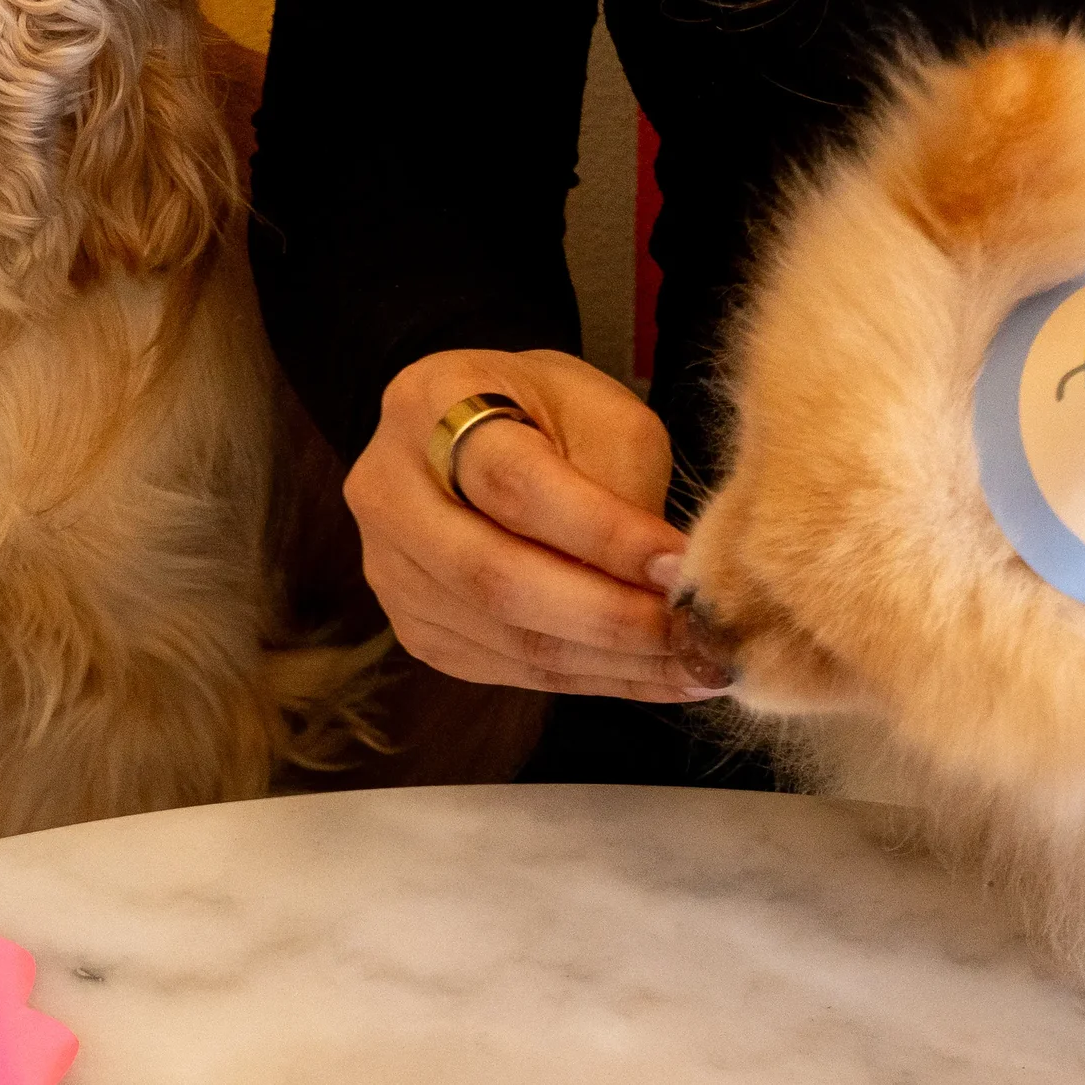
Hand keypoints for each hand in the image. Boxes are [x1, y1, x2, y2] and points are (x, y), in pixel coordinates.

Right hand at [345, 348, 723, 701]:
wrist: (472, 436)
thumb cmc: (548, 415)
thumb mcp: (598, 413)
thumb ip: (618, 489)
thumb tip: (664, 586)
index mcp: (429, 405)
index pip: (515, 486)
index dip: (602, 535)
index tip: (682, 566)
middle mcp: (387, 493)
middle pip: (497, 579)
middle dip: (609, 616)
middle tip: (694, 634)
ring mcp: (392, 572)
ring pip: (507, 639)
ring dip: (613, 662)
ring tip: (697, 666)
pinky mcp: (417, 629)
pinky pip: (509, 669)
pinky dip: (593, 679)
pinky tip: (657, 677)